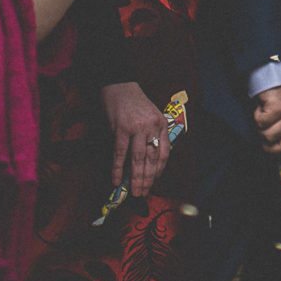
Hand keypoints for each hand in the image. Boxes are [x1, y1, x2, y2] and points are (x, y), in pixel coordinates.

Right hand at [103, 81, 169, 196]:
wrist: (120, 86)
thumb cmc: (135, 103)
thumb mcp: (151, 116)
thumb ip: (153, 135)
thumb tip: (148, 160)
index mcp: (162, 124)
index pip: (164, 152)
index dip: (159, 170)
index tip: (154, 182)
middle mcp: (152, 127)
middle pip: (151, 158)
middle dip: (148, 179)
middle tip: (143, 193)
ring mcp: (136, 128)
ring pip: (138, 159)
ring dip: (136, 178)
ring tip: (134, 192)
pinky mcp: (120, 129)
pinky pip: (119, 153)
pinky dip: (117, 168)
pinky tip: (116, 180)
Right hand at [253, 84, 280, 168]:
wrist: (274, 77)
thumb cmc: (279, 99)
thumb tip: (278, 154)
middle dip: (269, 147)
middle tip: (262, 138)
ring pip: (269, 136)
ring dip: (260, 129)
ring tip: (262, 118)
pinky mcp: (278, 108)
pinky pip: (261, 123)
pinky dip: (257, 117)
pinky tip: (261, 108)